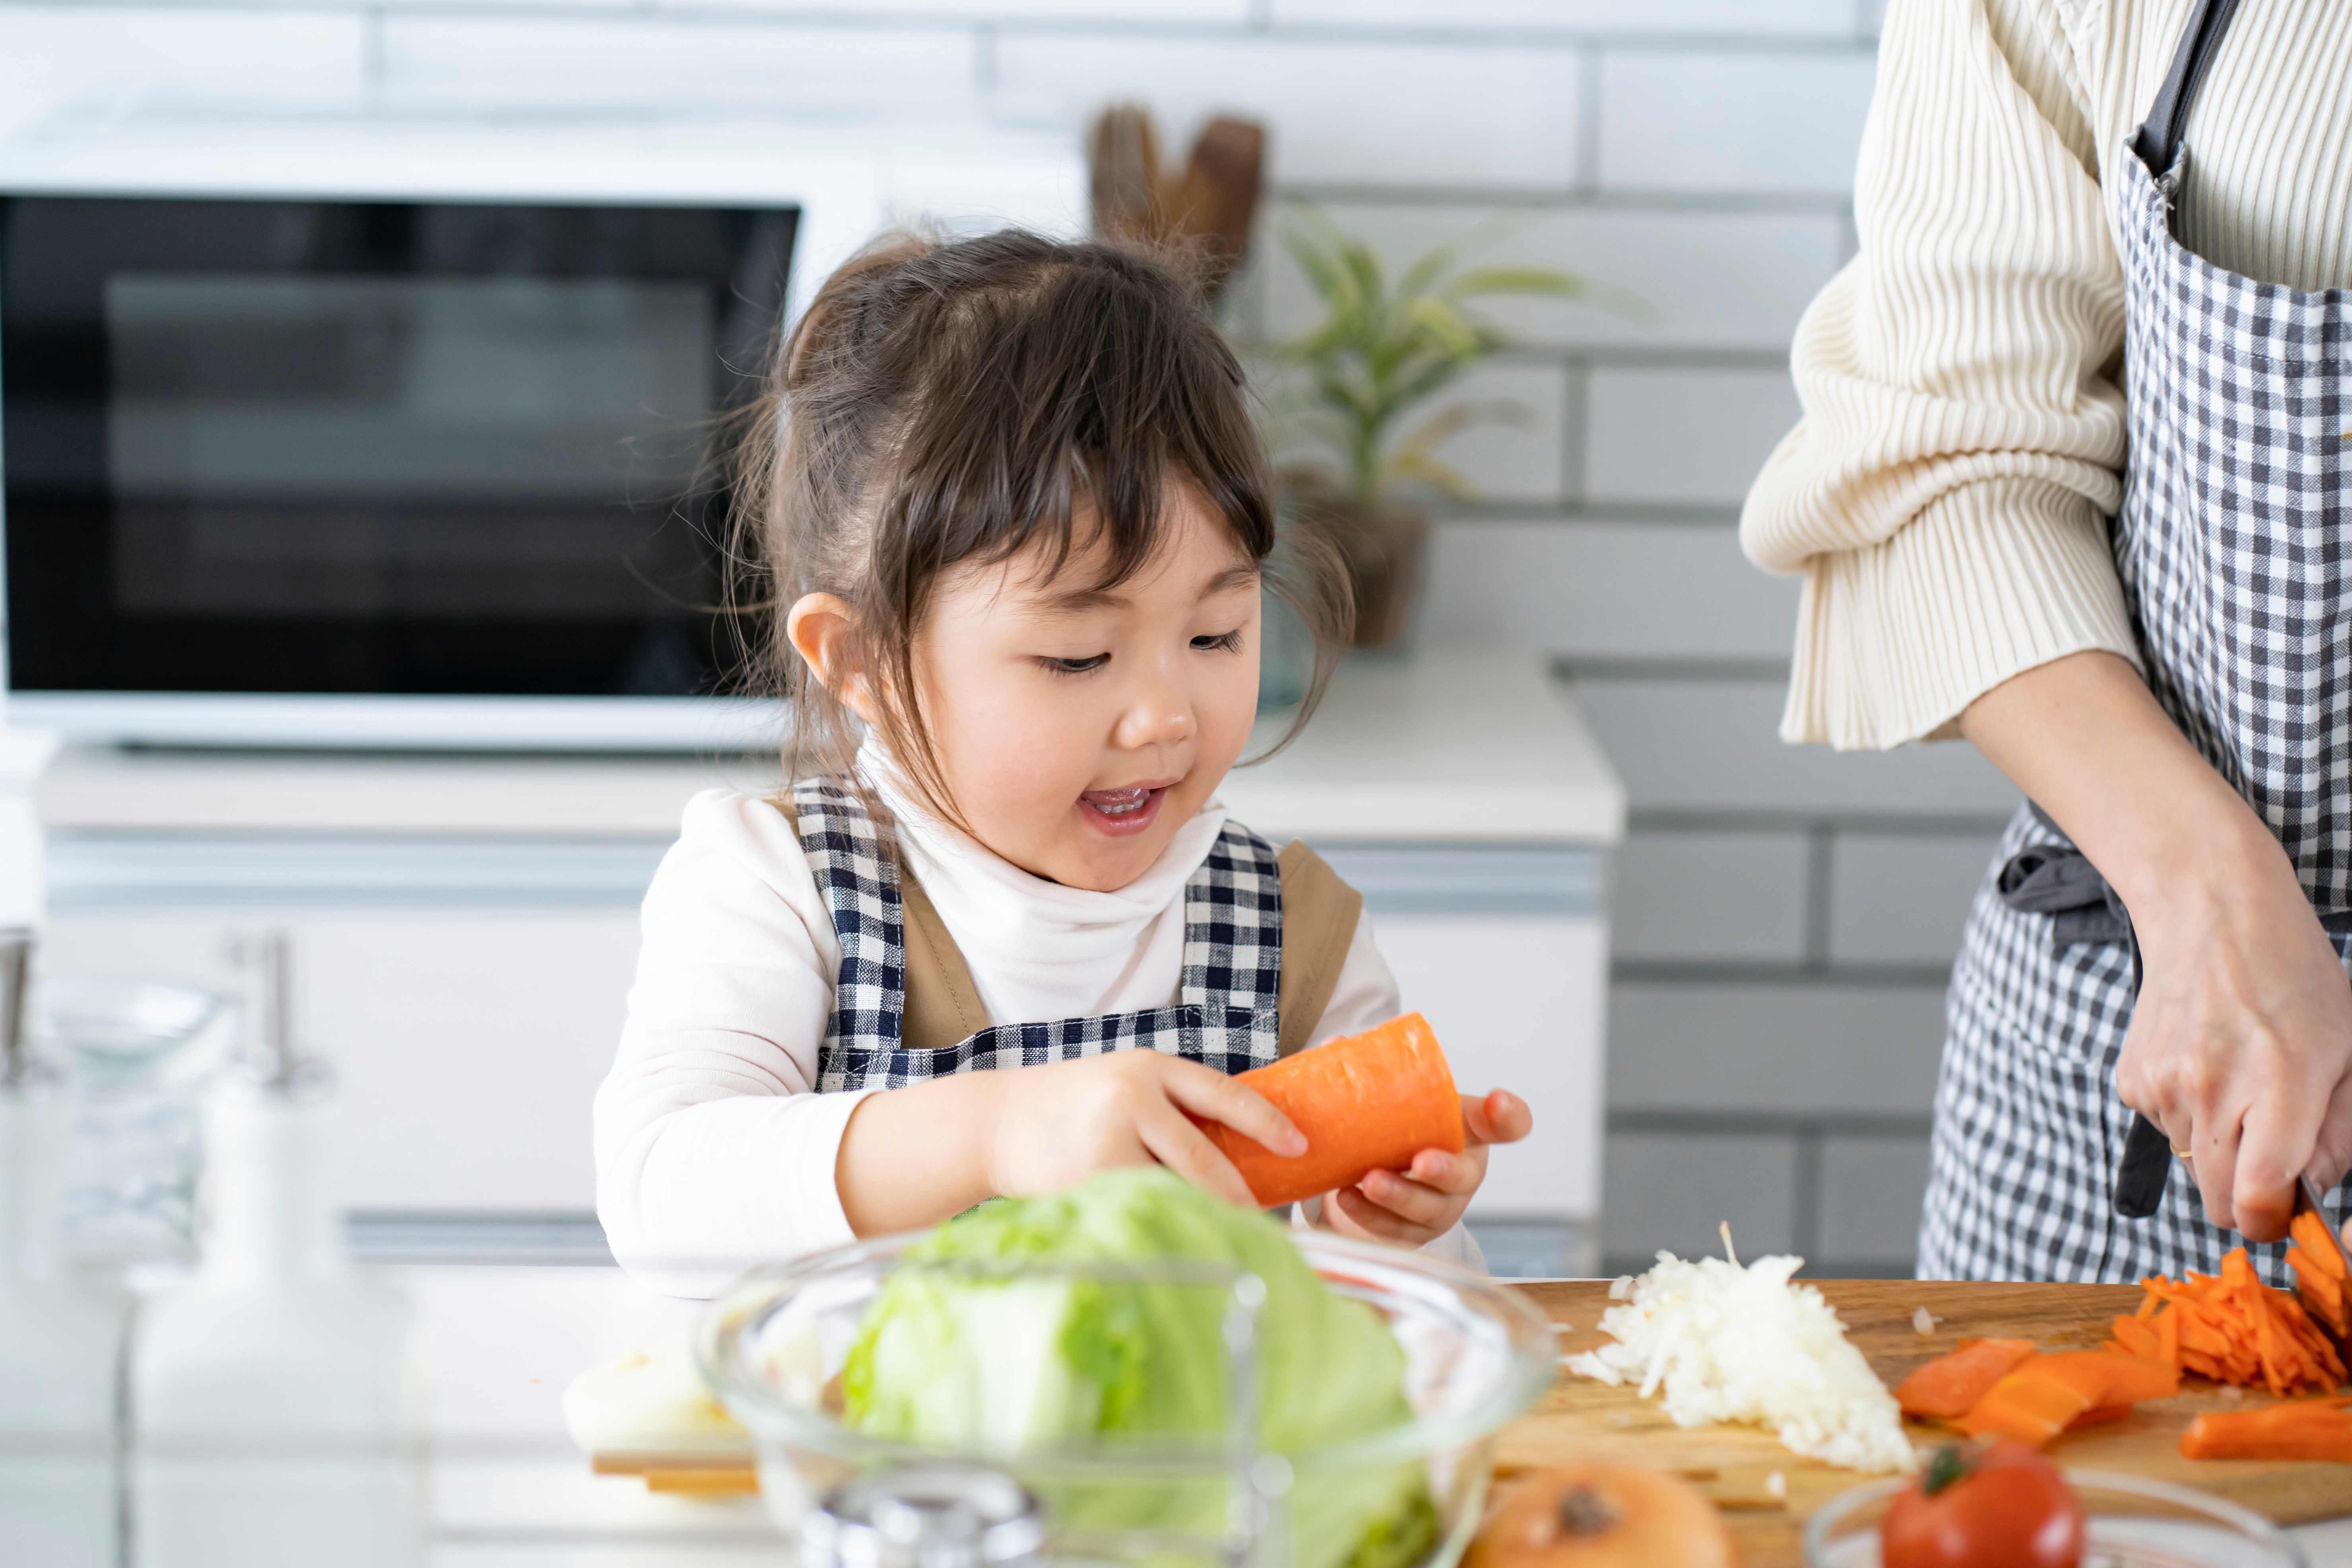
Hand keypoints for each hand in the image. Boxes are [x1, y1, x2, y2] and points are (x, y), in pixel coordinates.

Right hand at [987, 1050, 1304, 1207]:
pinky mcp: (1089, 1174)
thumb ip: (1169, 1106)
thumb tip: (1236, 1145)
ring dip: (1199, 1212)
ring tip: (1219, 1231)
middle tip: (1260, 1214)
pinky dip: (1159, 1219)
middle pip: (1203, 1155)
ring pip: (1173, 1187)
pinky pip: (1140, 1204)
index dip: (1265, 1120)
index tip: (1298, 1144)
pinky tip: (1169, 1231)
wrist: (996, 1121)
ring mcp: (1109, 1136)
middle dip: (1237, 1192)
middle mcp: (1132, 1095)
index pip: (1222, 1093)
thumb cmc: (1067, 1107)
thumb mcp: (1121, 1084)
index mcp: (1149, 1067)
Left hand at [1322, 1090, 1530, 1247]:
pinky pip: (1393, 1230)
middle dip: (1444, 1170)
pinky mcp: (1412, 1234)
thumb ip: (1377, 1074)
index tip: (1498, 1100)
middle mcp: (1464, 1173)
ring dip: (1399, 1195)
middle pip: (1463, 1176)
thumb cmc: (1403, 1131)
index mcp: (1470, 1133)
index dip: (1509, 1115)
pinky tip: (1346, 1198)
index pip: (1507, 1124)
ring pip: (1427, 1209)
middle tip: (1420, 1161)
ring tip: (1369, 1181)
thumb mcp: (1402, 1103)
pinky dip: (1369, 1216)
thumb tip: (1336, 1045)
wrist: (1383, 1178)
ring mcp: (1441, 1208)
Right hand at [1961, 652, 2351, 1242]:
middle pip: (2220, 1201)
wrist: (2210, 912)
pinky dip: (2188, 1118)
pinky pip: (2166, 1132)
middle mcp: (2211, 1091)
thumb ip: (2341, 1133)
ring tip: (2240, 1086)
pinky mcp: (2132, 1081)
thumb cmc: (2290, 977)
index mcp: (2278, 1085)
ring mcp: (2163, 1086)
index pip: (2259, 1199)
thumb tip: (2316, 1190)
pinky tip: (2206, 1069)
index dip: (2276, 1223)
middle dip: (2250, 1195)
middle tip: (2275, 1151)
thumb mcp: (2347, 1051)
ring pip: (2195, 1166)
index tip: (2291, 1212)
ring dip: (2220, 1148)